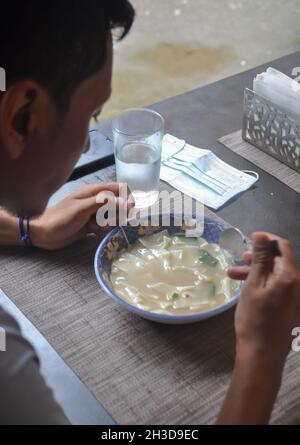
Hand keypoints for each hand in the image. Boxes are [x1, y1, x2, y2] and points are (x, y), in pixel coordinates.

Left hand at [31, 183, 133, 249]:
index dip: (127, 199)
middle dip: (119, 213)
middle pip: (119, 202)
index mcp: (94, 191)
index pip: (120, 188)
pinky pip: (106, 224)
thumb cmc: (60, 219)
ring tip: (98, 226)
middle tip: (110, 221)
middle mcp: (96, 199)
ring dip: (111, 221)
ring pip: (113, 215)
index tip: (128, 212)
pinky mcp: (92, 223)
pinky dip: (104, 228)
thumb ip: (104, 203)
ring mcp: (94, 212)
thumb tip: (126, 202)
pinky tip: (94, 231)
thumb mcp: (83, 209)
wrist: (43, 234)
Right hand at [233, 232, 299, 368]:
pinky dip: (265, 285)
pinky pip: (281, 288)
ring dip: (258, 273)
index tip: (250, 239)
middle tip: (239, 260)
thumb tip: (261, 235)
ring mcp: (298, 298)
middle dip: (259, 259)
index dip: (267, 240)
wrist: (262, 355)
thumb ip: (260, 258)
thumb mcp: (254, 284)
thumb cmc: (254, 319)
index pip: (283, 247)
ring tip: (234, 277)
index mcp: (291, 277)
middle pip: (280, 262)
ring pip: (277, 276)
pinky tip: (249, 290)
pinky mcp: (295, 308)